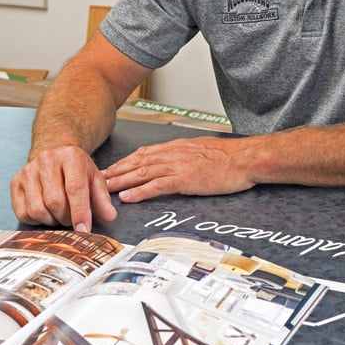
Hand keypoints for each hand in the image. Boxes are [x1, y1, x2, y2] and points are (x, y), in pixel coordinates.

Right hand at [10, 145, 117, 230]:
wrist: (53, 153)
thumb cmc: (75, 169)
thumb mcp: (94, 178)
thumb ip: (102, 198)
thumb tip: (109, 216)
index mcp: (70, 156)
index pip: (75, 188)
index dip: (80, 213)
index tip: (84, 230)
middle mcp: (46, 160)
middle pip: (55, 202)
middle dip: (66, 217)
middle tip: (72, 217)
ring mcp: (27, 171)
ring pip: (37, 210)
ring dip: (51, 220)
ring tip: (59, 213)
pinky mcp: (15, 182)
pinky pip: (23, 213)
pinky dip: (36, 220)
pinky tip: (45, 211)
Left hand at [103, 136, 255, 202]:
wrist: (245, 158)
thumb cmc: (229, 156)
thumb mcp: (203, 150)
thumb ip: (187, 155)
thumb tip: (179, 160)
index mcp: (178, 147)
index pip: (145, 153)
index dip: (125, 161)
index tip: (113, 168)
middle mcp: (173, 154)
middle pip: (138, 162)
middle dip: (117, 171)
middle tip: (99, 179)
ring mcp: (178, 166)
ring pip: (142, 173)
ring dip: (121, 181)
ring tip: (105, 188)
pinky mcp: (185, 180)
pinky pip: (157, 185)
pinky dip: (140, 191)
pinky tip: (128, 197)